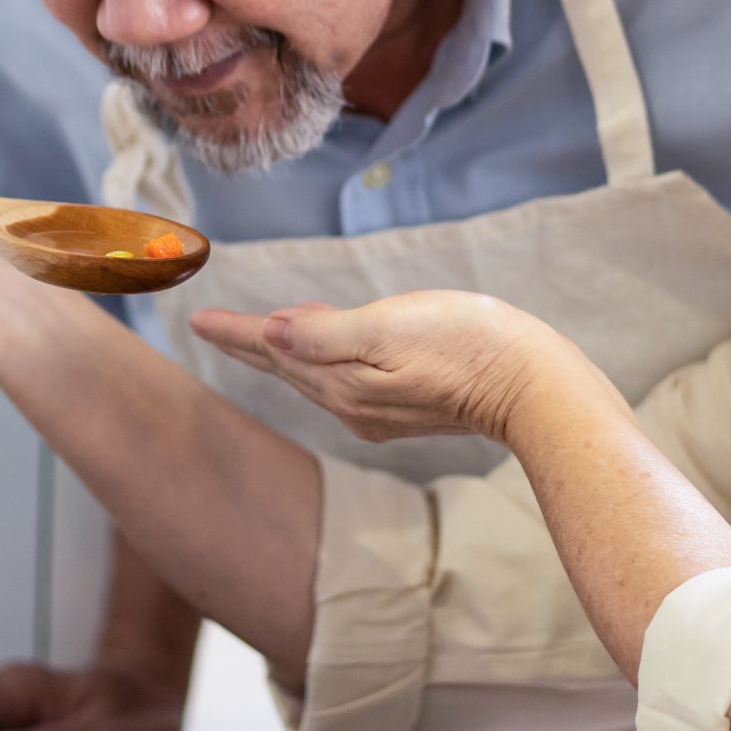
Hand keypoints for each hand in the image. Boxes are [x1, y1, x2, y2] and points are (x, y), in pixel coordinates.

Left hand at [190, 290, 563, 442]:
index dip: (235, 331)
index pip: (273, 351)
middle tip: (211, 326)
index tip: (195, 319)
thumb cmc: (469, 346)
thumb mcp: (390, 328)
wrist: (534, 387)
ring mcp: (378, 411)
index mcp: (342, 385)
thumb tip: (271, 332)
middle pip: (287, 368)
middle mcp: (352, 406)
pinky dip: (321, 359)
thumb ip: (326, 334)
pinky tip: (323, 347)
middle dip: (250, 345)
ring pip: (314, 375)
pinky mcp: (405, 407)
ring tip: (256, 333)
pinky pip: (342, 379)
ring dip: (283, 353)